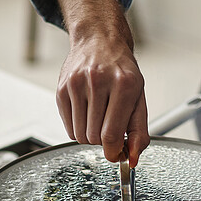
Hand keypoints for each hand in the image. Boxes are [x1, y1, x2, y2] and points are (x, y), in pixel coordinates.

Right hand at [52, 0, 149, 165]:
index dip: (114, 152)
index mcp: (124, 85)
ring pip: (80, 135)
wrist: (99, 41)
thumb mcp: (139, 99)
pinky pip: (68, 128)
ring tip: (99, 119)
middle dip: (103, 142)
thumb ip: (139, 132)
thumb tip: (133, 159)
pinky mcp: (62, 89)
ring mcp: (77, 84)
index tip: (117, 154)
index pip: (111, 135)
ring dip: (90, 136)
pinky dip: (78, 129)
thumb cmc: (122, 72)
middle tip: (110, 130)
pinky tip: (87, 114)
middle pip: (94, 137)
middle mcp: (99, 81)